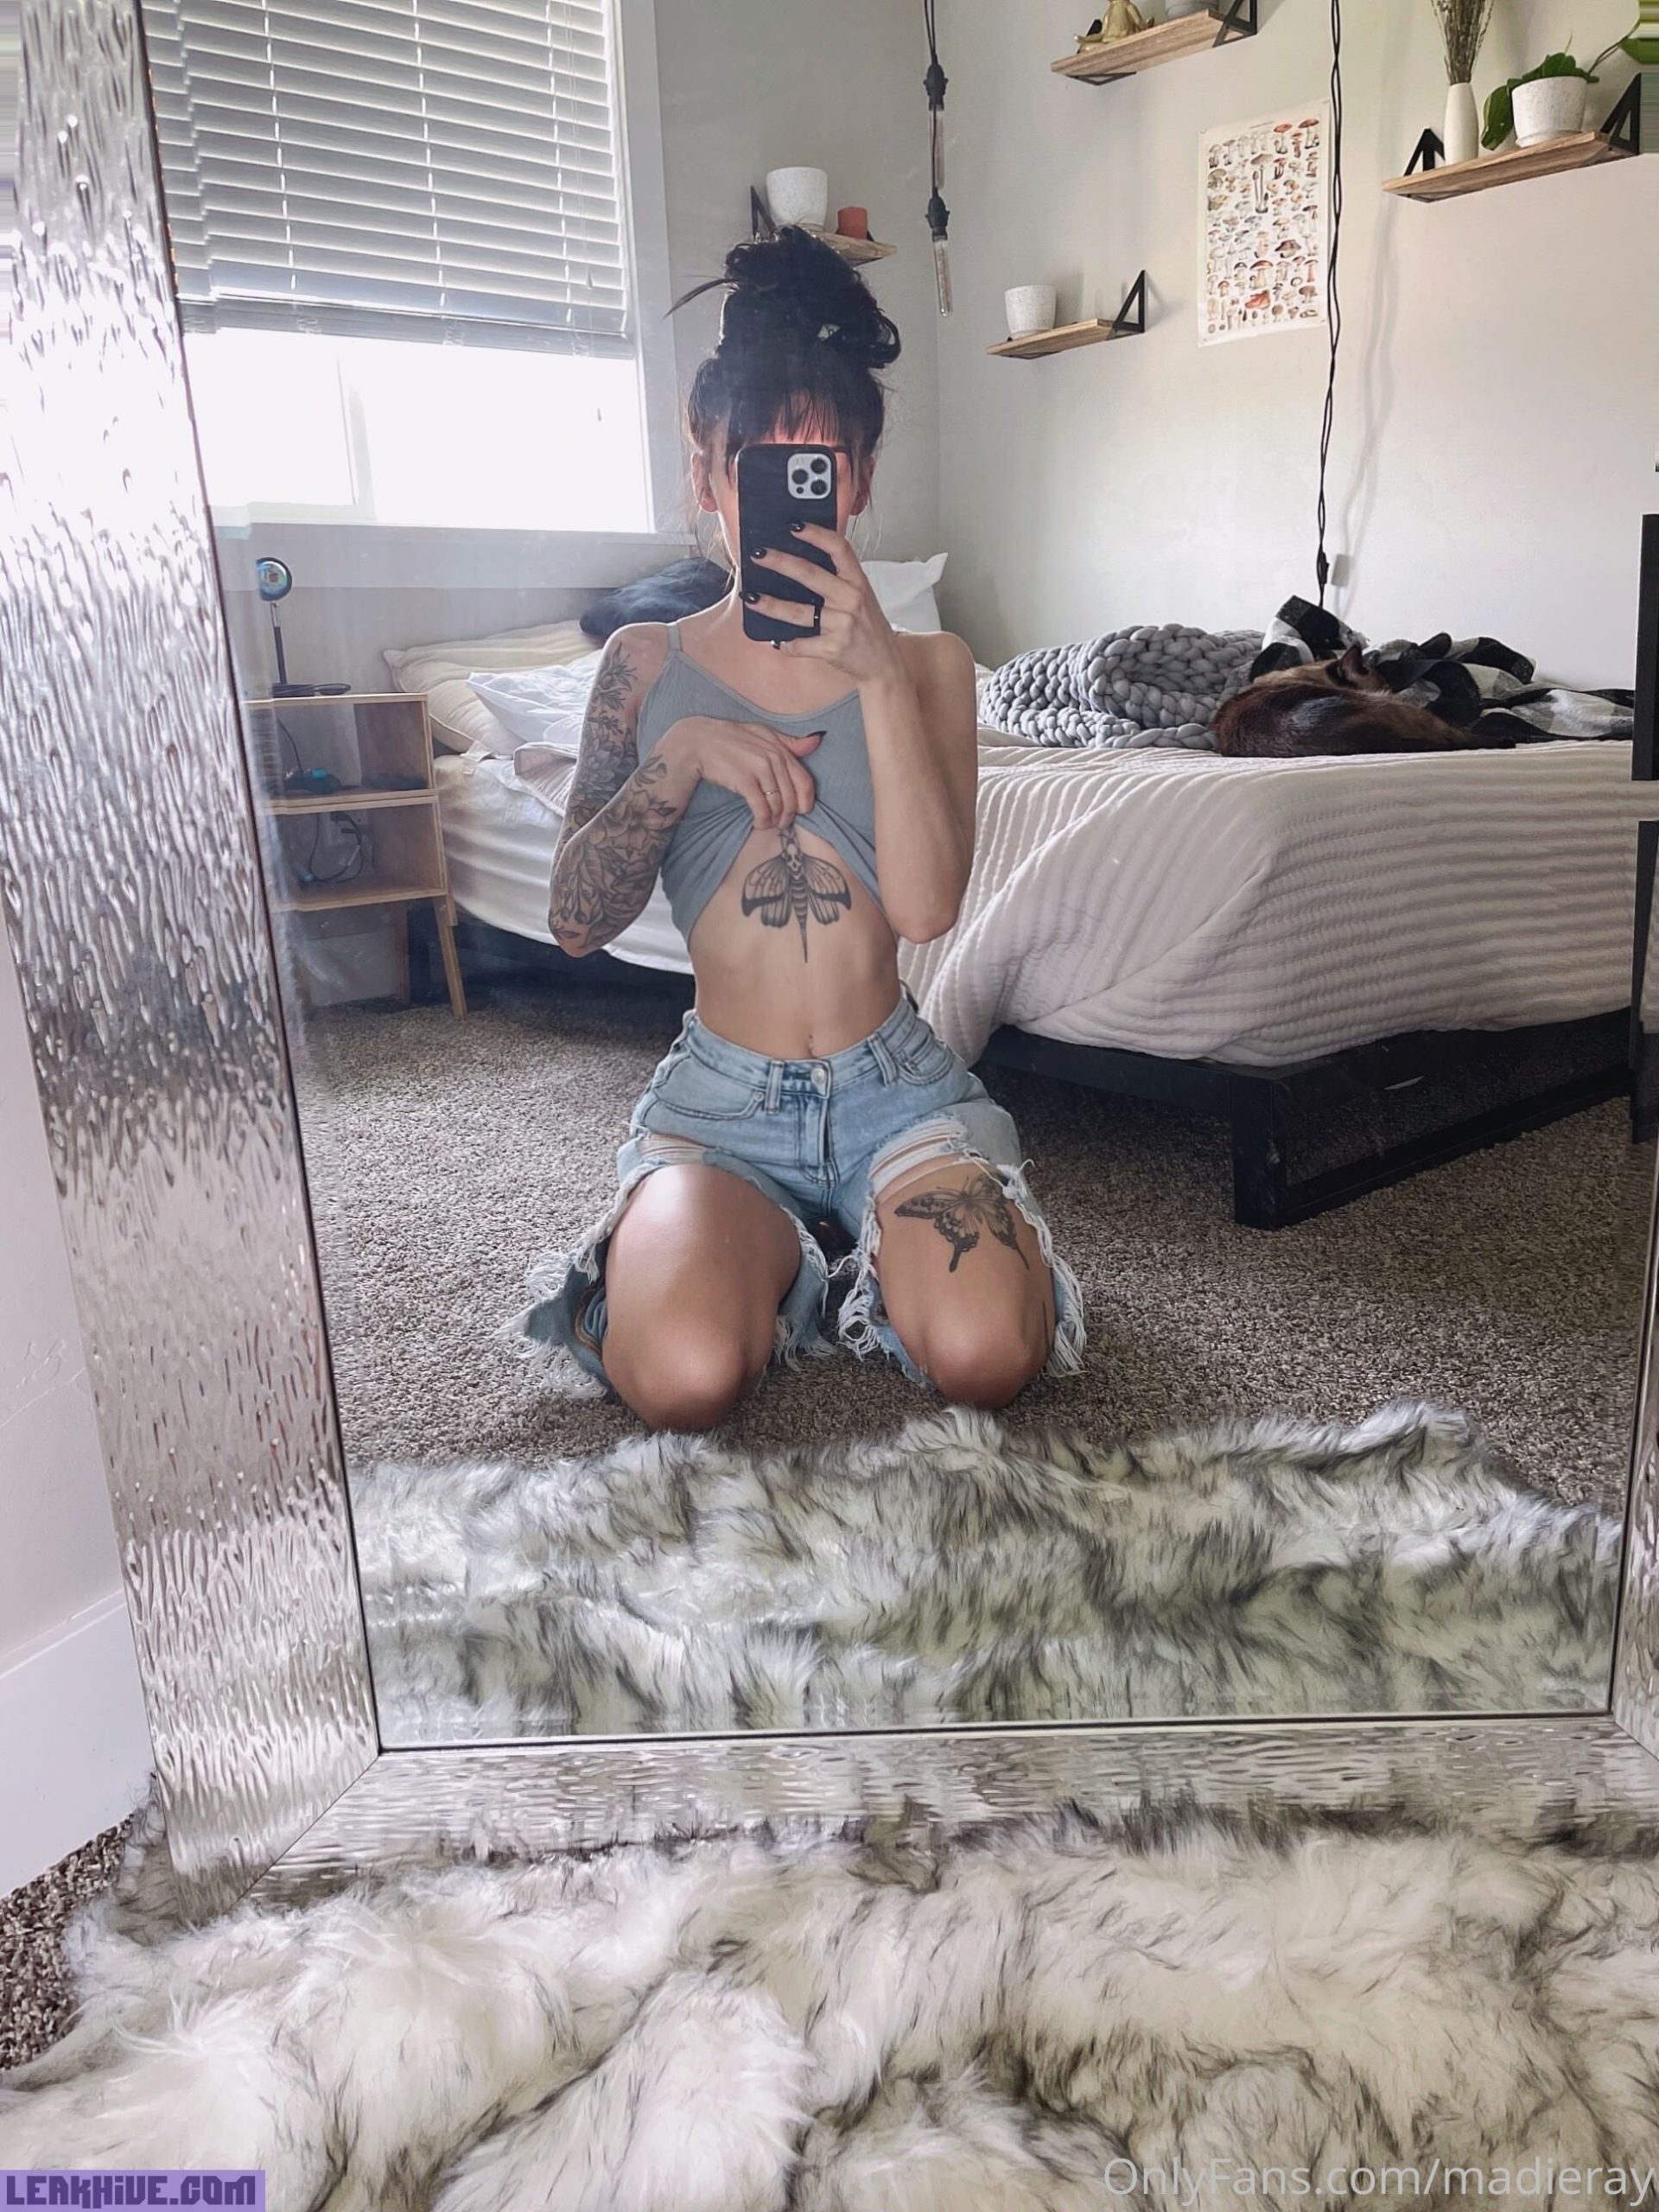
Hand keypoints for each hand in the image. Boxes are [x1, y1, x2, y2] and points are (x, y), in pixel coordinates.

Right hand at [656, 715, 821, 831]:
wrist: (698, 741)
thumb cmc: (731, 738)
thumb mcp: (763, 733)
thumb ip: (789, 742)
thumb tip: (816, 741)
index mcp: (781, 750)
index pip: (805, 781)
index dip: (806, 802)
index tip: (799, 812)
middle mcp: (774, 758)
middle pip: (792, 798)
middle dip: (788, 816)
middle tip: (780, 823)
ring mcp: (760, 769)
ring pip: (778, 805)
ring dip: (775, 821)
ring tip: (767, 824)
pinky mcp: (744, 780)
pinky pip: (762, 808)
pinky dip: (762, 821)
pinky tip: (758, 823)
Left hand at [746, 526, 906, 685]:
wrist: (883, 663)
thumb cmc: (867, 626)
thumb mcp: (861, 595)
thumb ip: (839, 578)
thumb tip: (799, 563)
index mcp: (857, 581)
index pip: (838, 549)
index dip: (816, 534)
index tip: (794, 526)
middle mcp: (851, 599)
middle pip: (810, 575)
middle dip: (780, 562)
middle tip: (758, 555)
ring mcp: (842, 624)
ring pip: (799, 612)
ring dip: (771, 605)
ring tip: (750, 598)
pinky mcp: (833, 648)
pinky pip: (801, 644)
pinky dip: (786, 644)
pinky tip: (777, 641)